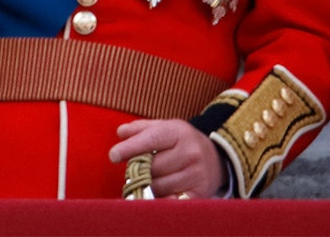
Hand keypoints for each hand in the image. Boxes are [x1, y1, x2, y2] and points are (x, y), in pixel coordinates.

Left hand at [109, 119, 223, 198]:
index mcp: (179, 132)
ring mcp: (196, 174)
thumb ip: (141, 129)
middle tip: (138, 169)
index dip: (130, 148)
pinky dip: (161, 199)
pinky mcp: (198, 193)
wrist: (217, 158)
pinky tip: (161, 192)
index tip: (113, 155)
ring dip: (149, 185)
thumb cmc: (183, 142)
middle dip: (139, 170)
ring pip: (158, 186)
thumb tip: (120, 133)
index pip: (151, 140)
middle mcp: (190, 152)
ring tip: (153, 178)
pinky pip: (170, 201)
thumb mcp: (166, 128)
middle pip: (151, 168)